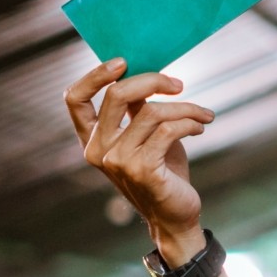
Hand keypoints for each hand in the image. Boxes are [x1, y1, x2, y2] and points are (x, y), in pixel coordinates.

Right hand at [64, 60, 212, 260]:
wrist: (174, 215)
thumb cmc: (162, 171)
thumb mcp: (145, 135)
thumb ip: (136, 108)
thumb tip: (143, 71)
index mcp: (92, 139)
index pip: (74, 100)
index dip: (94, 75)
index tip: (124, 62)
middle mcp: (98, 150)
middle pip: (116, 94)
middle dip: (152, 80)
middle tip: (178, 84)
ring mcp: (118, 161)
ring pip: (151, 111)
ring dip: (185, 108)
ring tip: (202, 115)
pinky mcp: (142, 170)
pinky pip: (168, 129)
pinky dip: (190, 123)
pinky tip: (200, 127)